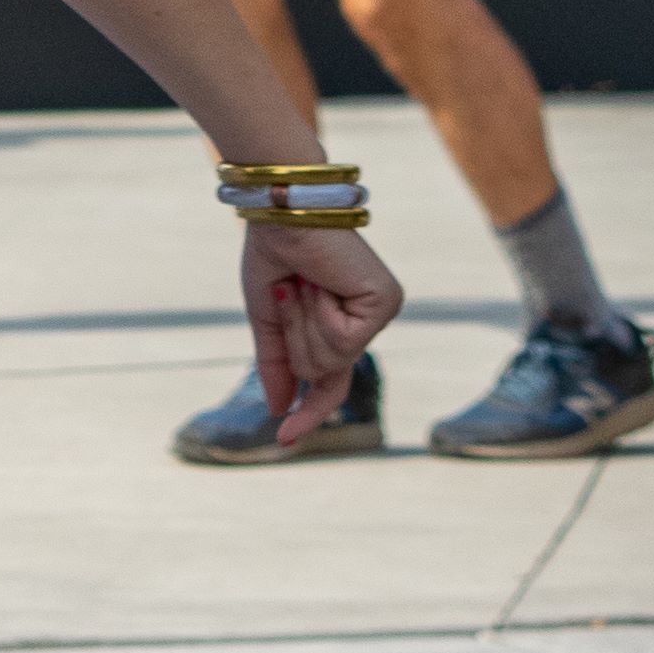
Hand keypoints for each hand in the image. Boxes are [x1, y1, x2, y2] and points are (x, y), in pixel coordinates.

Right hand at [240, 218, 398, 448]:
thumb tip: (277, 408)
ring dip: (302, 322)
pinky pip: (344, 339)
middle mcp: (366, 324)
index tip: (283, 439)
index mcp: (340, 327)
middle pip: (321, 372)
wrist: (283, 213)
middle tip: (288, 291)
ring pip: (331, 359)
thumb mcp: (267, 318)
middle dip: (292, 336)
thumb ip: (275, 363)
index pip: (329, 384)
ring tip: (304, 282)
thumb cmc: (275, 255)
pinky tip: (323, 283)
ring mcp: (379, 315)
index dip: (308, 414)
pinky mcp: (386, 304)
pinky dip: (320, 312)